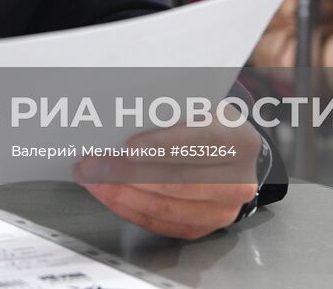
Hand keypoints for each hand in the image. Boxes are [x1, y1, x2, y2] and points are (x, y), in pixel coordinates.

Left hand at [73, 118, 260, 239]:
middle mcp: (238, 180)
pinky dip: (129, 208)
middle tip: (93, 164)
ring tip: (93, 179)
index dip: (164, 146)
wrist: (227, 151)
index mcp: (239, 140)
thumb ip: (170, 111)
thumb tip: (123, 114)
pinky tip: (109, 194)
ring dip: (122, 193)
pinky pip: (161, 224)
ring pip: (166, 206)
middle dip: (128, 173)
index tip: (129, 147)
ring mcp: (223, 209)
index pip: (201, 142)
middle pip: (178, 180)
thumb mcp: (197, 105)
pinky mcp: (204, 227)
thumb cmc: (203, 122)